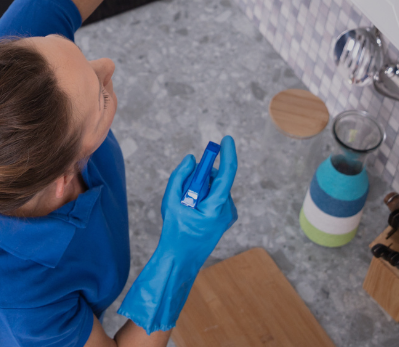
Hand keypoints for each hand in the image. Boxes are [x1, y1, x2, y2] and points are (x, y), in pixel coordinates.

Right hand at [117, 136, 238, 333]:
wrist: (181, 259)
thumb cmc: (175, 231)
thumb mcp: (171, 201)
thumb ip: (180, 176)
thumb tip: (192, 160)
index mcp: (217, 206)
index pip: (227, 173)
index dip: (227, 154)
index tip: (226, 139)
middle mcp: (227, 209)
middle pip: (217, 180)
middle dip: (202, 176)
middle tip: (184, 186)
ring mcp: (228, 215)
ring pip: (215, 188)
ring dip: (200, 188)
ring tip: (185, 204)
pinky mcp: (224, 218)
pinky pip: (215, 197)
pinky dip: (202, 195)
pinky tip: (191, 210)